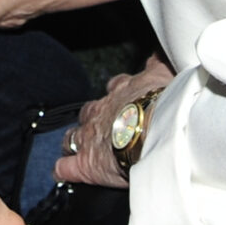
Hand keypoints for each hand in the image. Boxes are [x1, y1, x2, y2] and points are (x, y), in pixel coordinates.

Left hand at [53, 56, 175, 191]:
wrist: (156, 128)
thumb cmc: (164, 103)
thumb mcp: (165, 73)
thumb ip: (159, 62)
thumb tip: (161, 51)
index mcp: (123, 92)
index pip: (115, 87)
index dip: (115, 92)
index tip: (117, 93)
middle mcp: (102, 112)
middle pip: (89, 112)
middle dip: (90, 118)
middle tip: (94, 124)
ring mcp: (91, 137)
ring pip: (73, 137)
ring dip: (73, 141)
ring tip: (72, 147)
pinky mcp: (87, 163)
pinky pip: (66, 167)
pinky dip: (63, 170)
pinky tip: (60, 172)